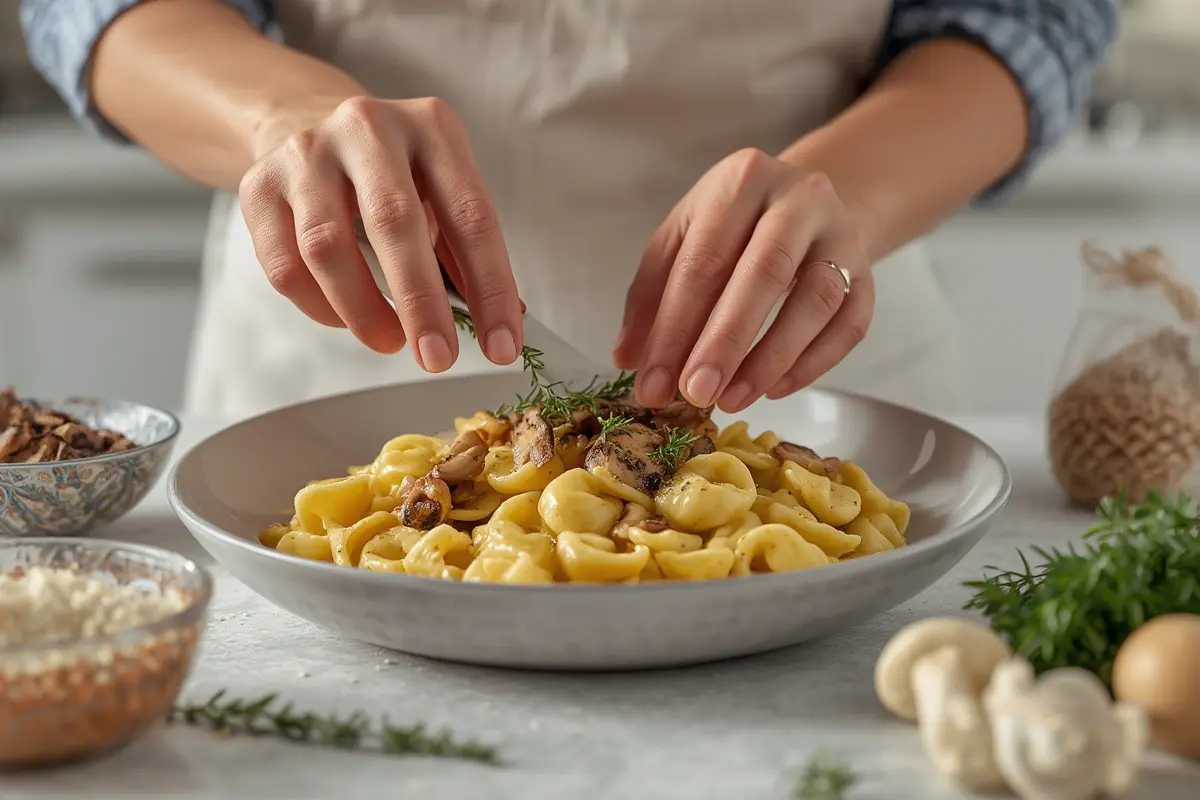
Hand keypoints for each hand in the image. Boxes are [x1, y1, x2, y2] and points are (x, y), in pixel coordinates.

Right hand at [239, 95, 522, 371]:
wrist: (309, 124)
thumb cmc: (394, 175)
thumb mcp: (443, 194)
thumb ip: (467, 254)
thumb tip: (503, 325)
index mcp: (433, 127)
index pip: (472, 215)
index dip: (491, 288)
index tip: (502, 347)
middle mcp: (368, 127)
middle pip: (395, 222)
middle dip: (421, 303)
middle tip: (438, 358)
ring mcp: (307, 152)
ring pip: (327, 246)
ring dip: (363, 310)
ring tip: (390, 342)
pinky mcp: (259, 184)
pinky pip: (285, 263)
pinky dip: (320, 306)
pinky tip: (345, 318)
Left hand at [614, 148, 874, 410]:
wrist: (808, 204)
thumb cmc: (733, 226)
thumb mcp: (683, 238)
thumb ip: (651, 295)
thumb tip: (629, 359)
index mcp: (742, 180)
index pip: (703, 260)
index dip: (674, 326)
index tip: (653, 382)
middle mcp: (799, 198)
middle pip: (764, 273)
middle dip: (724, 342)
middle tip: (695, 394)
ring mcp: (842, 234)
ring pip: (815, 300)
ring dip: (770, 358)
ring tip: (731, 399)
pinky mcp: (869, 273)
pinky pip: (850, 324)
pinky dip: (813, 363)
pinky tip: (774, 389)